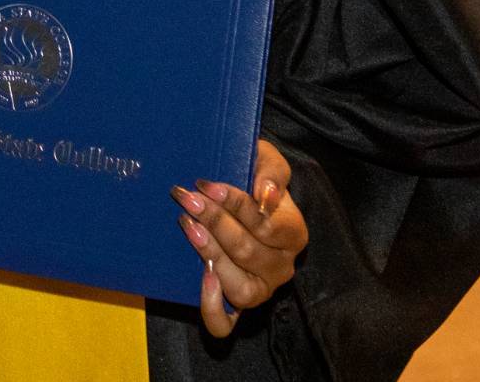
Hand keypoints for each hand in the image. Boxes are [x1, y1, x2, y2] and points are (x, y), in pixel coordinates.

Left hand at [171, 138, 306, 337]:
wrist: (242, 194)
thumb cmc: (252, 175)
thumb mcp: (266, 159)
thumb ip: (272, 171)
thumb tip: (265, 194)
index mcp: (293, 232)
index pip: (265, 224)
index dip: (234, 203)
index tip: (205, 184)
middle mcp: (282, 266)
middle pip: (248, 251)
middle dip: (214, 223)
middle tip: (186, 199)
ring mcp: (261, 288)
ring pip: (240, 287)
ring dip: (211, 256)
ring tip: (188, 228)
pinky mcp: (238, 303)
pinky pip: (226, 321)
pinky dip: (212, 308)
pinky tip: (202, 279)